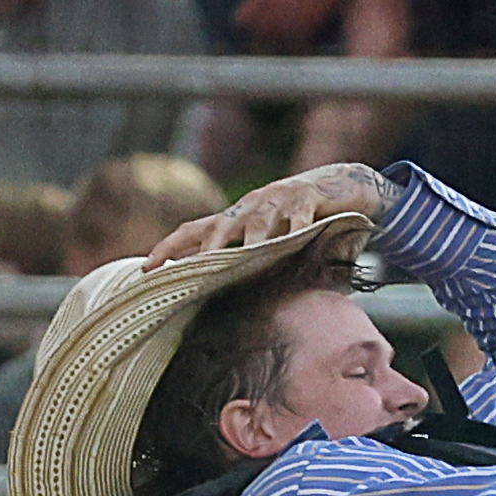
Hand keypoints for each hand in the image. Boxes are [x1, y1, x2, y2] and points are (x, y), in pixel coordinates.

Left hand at [148, 158, 386, 267]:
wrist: (348, 185)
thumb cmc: (307, 221)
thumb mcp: (279, 244)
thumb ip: (264, 270)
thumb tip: (250, 310)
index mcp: (237, 218)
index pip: (194, 231)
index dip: (169, 248)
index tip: (146, 269)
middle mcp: (251, 206)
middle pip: (219, 228)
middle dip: (205, 250)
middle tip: (191, 270)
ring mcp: (278, 200)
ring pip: (258, 223)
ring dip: (251, 243)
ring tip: (246, 260)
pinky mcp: (308, 197)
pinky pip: (300, 215)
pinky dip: (299, 227)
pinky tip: (300, 236)